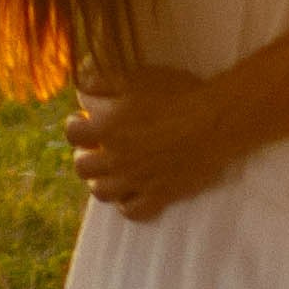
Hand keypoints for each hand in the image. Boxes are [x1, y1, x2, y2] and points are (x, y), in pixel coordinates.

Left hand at [66, 67, 224, 219]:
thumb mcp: (137, 77)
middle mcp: (116, 159)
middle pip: (82, 167)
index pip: (72, 134)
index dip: (76, 125)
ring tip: (113, 170)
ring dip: (102, 180)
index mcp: (107, 128)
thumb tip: (82, 88)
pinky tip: (134, 190)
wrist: (216, 122)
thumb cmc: (177, 94)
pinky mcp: (160, 196)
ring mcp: (137, 181)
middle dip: (87, 154)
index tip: (85, 119)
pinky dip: (128, 203)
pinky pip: (133, 211)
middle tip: (99, 146)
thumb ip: (103, 82)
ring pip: (102, 192)